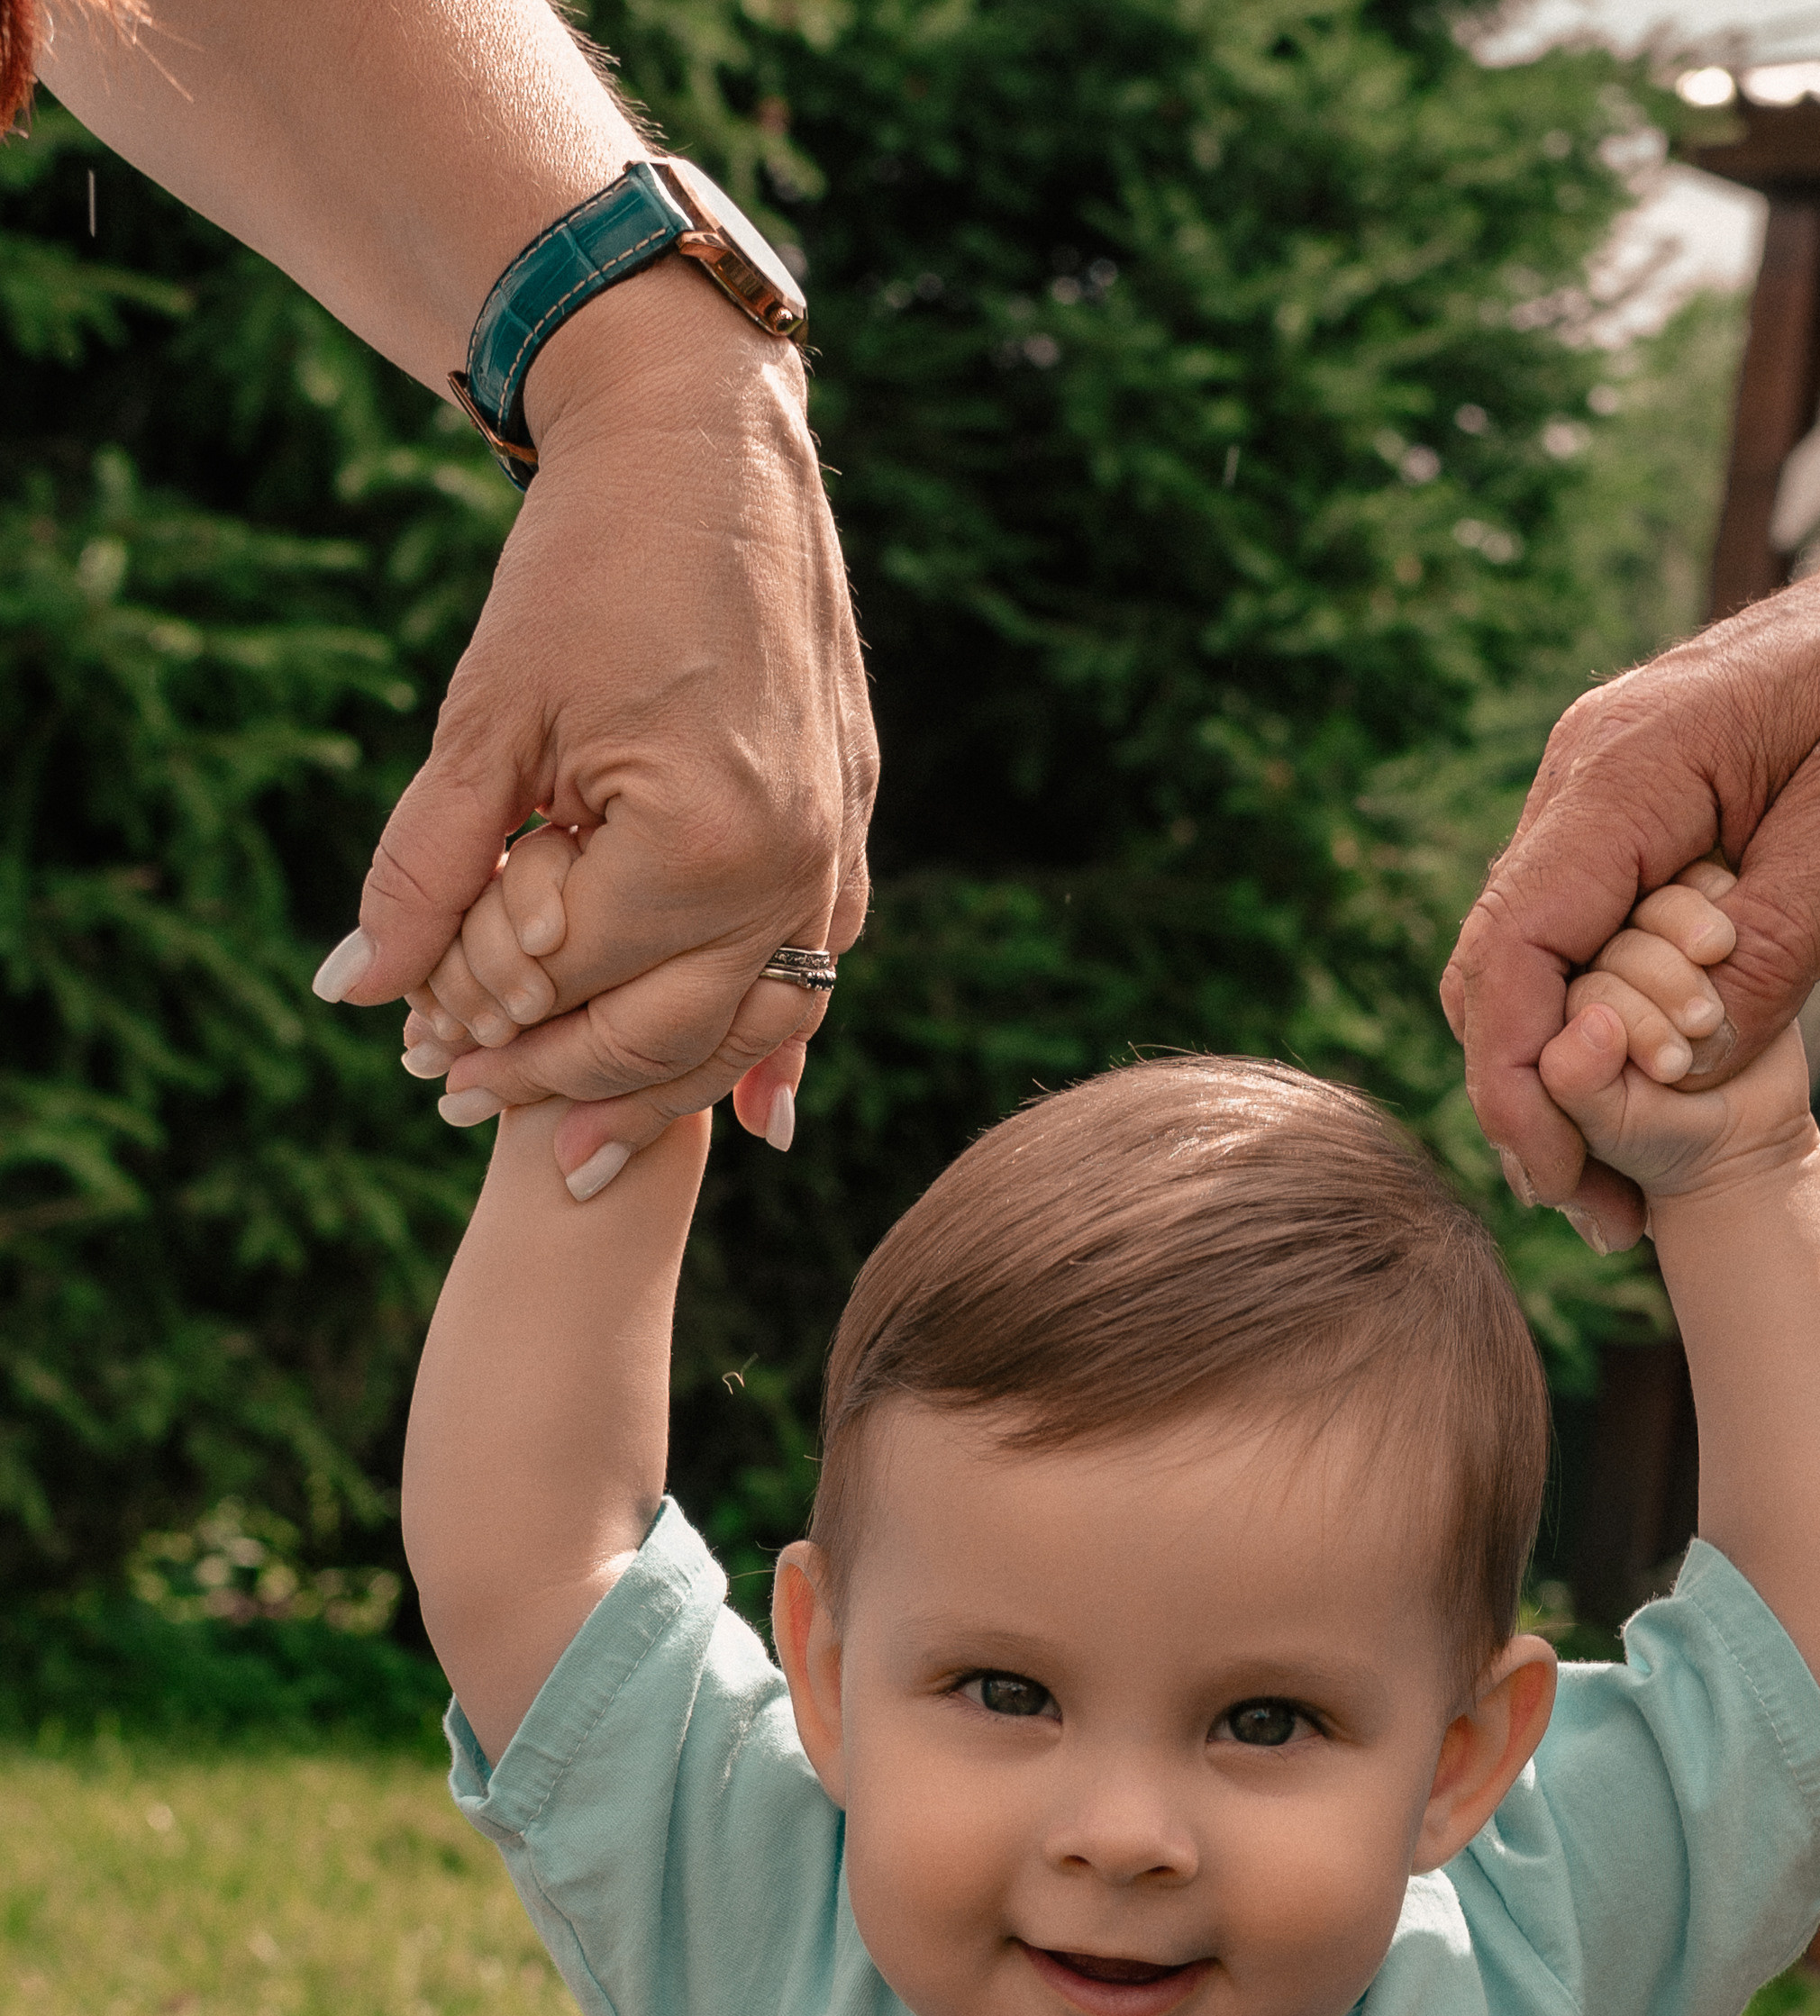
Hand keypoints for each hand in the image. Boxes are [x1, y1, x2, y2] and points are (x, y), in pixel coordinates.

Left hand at [320, 264, 875, 1184]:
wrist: (707, 443)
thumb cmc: (584, 563)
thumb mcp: (484, 720)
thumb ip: (423, 870)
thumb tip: (355, 996)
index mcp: (700, 841)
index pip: (575, 985)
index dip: (485, 1024)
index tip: (416, 1057)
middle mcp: (790, 868)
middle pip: (665, 1035)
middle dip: (559, 1082)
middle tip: (464, 1112)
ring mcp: (834, 854)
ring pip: (749, 1029)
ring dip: (662, 1095)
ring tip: (580, 1154)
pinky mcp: (849, 832)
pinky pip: (816, 976)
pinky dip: (772, 1050)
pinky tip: (752, 1121)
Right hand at [1441, 526, 1819, 1249]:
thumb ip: (1775, 949)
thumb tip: (1676, 1072)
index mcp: (1627, 770)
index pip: (1515, 949)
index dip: (1520, 1080)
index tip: (1569, 1179)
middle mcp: (1587, 782)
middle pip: (1496, 974)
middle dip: (1529, 1107)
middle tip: (1602, 1217)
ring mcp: (1605, 802)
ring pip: (1529, 971)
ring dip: (1562, 1085)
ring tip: (1622, 1192)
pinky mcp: (1641, 828)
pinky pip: (1585, 946)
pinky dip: (1602, 1036)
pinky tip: (1650, 1101)